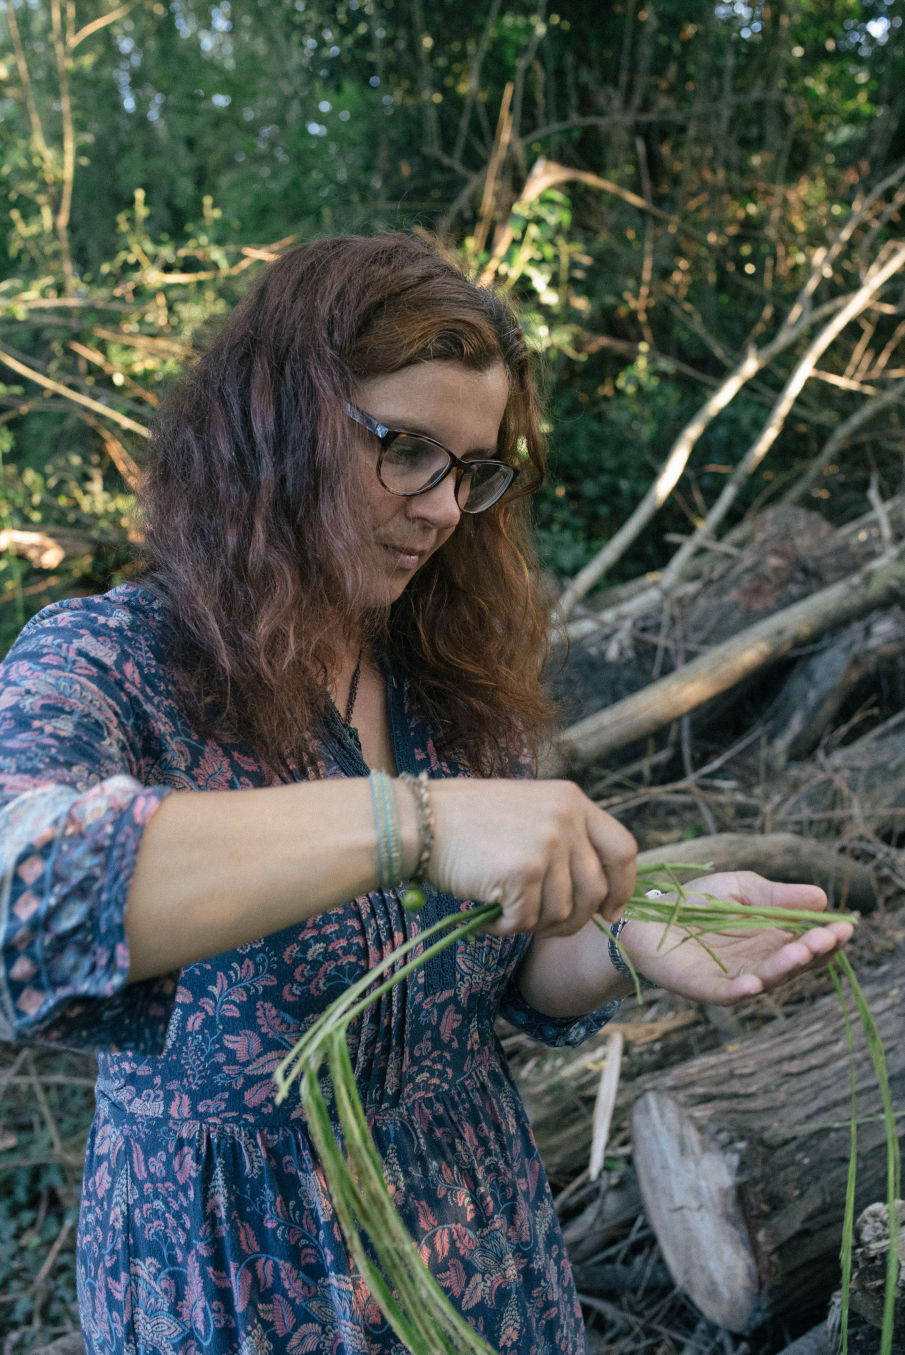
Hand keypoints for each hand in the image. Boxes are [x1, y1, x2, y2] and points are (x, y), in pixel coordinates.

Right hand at [428, 778, 636, 937]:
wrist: (417, 821)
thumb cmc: (464, 821)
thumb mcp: (528, 810)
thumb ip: (564, 838)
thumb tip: (598, 894)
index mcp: (572, 799)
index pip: (623, 849)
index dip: (622, 888)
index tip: (609, 912)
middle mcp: (566, 818)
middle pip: (596, 892)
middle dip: (571, 920)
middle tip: (538, 923)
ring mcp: (547, 844)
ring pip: (563, 913)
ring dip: (533, 923)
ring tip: (502, 909)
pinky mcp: (523, 873)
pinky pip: (528, 922)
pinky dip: (506, 927)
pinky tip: (486, 913)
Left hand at [622, 871, 854, 1004]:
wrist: (646, 915)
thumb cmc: (697, 902)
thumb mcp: (741, 889)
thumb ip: (776, 896)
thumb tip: (821, 898)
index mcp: (772, 940)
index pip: (808, 943)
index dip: (827, 938)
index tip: (844, 926)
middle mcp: (759, 963)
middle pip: (794, 963)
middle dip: (813, 951)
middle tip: (828, 937)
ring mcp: (734, 978)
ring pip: (767, 978)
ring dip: (785, 967)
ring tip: (801, 951)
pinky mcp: (704, 987)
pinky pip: (726, 993)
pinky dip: (741, 990)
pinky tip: (755, 984)